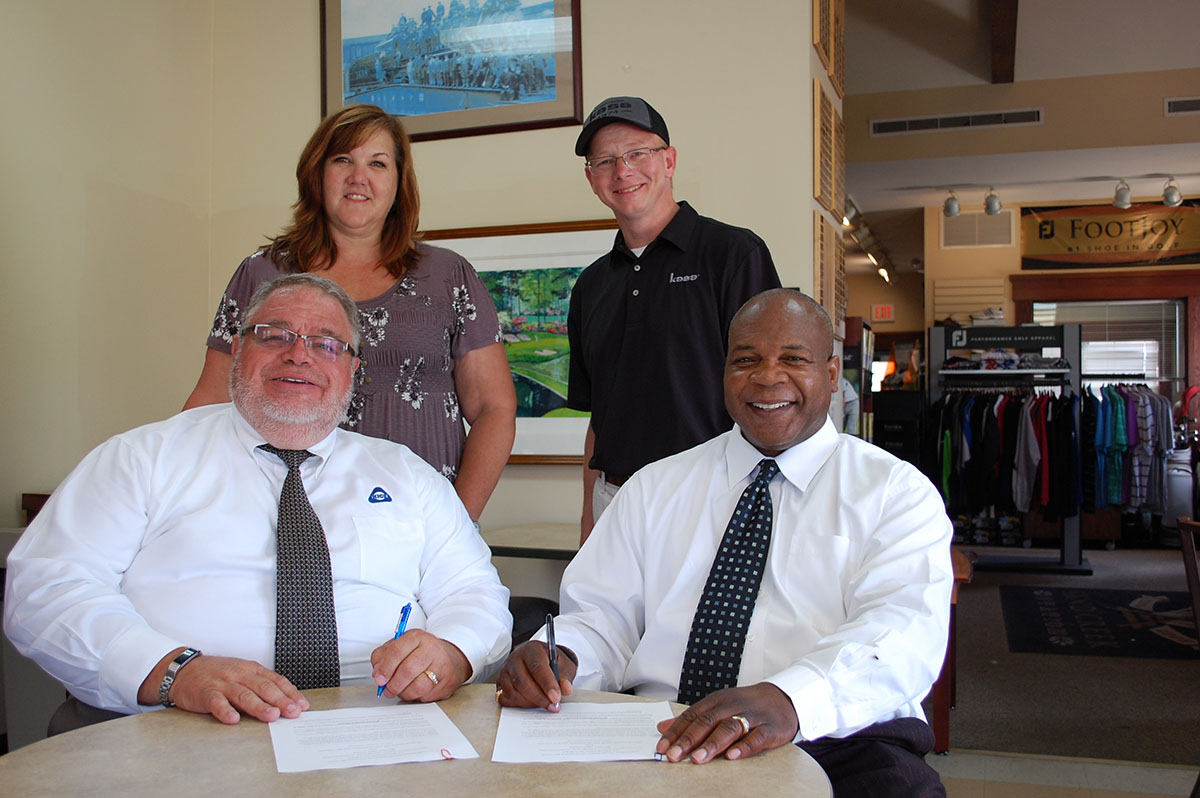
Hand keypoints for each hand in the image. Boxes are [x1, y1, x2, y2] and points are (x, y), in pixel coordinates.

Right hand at [140, 652, 308, 724]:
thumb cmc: (219, 674)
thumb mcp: (242, 674)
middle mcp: (239, 674)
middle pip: (263, 687)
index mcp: (251, 669)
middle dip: (281, 700)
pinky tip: (233, 720)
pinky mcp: (205, 693)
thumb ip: (260, 686)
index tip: (303, 705)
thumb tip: (285, 702)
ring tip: (272, 716)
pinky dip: (225, 711)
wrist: (185, 670)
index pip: (275, 681)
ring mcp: (223, 683)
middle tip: (294, 712)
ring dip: (259, 706)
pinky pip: (216, 702)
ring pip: (244, 695)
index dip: (290, 693)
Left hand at [371, 628, 470, 701]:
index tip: (379, 678)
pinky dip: (416, 697)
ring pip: (417, 687)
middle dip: (393, 684)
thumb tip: (378, 674)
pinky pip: (427, 696)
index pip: (397, 651)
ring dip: (404, 693)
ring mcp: (442, 666)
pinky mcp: (448, 683)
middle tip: (388, 689)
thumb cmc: (421, 653)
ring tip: (401, 690)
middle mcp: (432, 649)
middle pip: (407, 670)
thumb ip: (384, 656)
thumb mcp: (401, 646)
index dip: (385, 668)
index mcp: (417, 637)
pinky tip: (415, 691)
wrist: (450, 658)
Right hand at [495, 641, 576, 710]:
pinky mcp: (501, 683)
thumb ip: (565, 676)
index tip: (556, 697)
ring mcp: (506, 671)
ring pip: (513, 692)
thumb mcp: (564, 665)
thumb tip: (566, 689)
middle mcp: (515, 659)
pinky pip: (506, 698)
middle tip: (553, 706)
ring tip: (545, 704)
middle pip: (522, 681)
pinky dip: (519, 704)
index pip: (537, 667)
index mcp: (532, 650)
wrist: (541, 659)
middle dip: (539, 697)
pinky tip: (531, 703)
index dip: (547, 684)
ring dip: (530, 703)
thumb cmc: (552, 662)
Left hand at [655, 683, 798, 763]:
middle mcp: (731, 706)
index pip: (692, 716)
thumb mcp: (717, 707)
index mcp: (716, 701)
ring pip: (729, 728)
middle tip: (675, 755)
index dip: (676, 732)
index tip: (663, 747)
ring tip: (698, 758)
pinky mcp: (769, 728)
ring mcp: (751, 717)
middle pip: (707, 722)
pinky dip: (744, 747)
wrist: (782, 699)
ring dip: (712, 744)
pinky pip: (756, 737)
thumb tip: (662, 727)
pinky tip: (732, 756)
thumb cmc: (744, 705)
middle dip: (689, 740)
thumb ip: (691, 719)